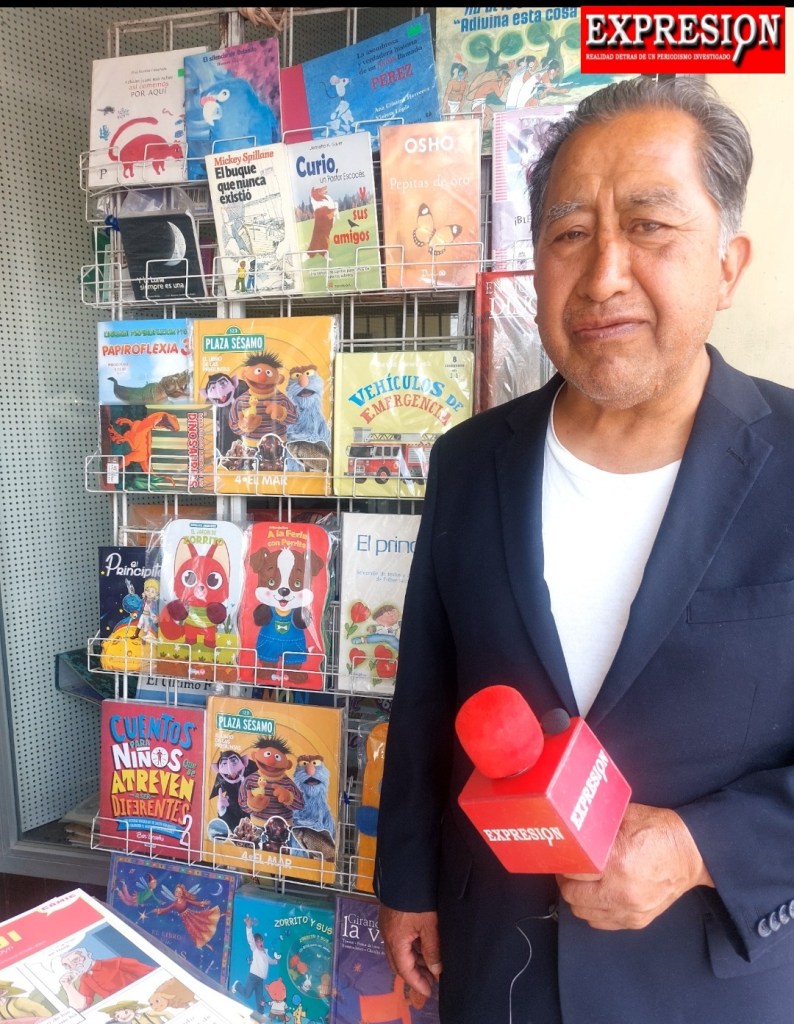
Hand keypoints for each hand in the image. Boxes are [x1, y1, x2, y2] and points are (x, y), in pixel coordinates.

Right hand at [378, 904, 441, 999]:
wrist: (404, 870)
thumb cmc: (417, 899)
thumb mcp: (429, 925)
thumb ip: (432, 949)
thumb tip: (436, 970)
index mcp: (395, 940)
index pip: (405, 970)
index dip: (417, 983)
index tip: (429, 992)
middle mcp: (387, 935)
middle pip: (398, 963)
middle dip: (414, 974)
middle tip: (431, 981)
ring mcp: (387, 925)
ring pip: (398, 951)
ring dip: (413, 960)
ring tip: (430, 965)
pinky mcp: (390, 916)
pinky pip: (399, 940)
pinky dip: (411, 948)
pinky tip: (423, 947)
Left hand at [556, 802, 712, 929]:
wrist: (691, 853)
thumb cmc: (657, 830)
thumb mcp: (624, 817)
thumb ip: (598, 827)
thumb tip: (573, 827)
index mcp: (617, 862)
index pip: (573, 872)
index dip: (564, 863)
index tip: (562, 856)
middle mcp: (622, 890)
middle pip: (573, 896)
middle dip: (566, 882)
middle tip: (568, 870)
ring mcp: (630, 910)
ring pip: (584, 913)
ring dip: (577, 899)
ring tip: (581, 883)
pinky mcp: (637, 921)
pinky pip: (601, 923)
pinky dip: (593, 911)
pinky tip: (596, 896)